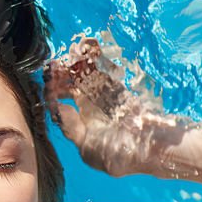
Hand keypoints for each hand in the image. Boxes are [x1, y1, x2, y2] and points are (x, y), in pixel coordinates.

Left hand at [44, 31, 187, 176]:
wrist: (154, 149)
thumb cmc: (119, 155)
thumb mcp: (88, 149)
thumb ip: (71, 128)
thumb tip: (58, 108)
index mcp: (80, 127)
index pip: (61, 106)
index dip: (53, 92)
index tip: (47, 77)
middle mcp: (92, 113)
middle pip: (72, 89)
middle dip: (63, 75)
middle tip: (57, 61)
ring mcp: (107, 101)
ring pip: (88, 79)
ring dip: (79, 63)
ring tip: (73, 47)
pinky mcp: (121, 91)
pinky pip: (107, 73)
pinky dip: (98, 60)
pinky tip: (90, 46)